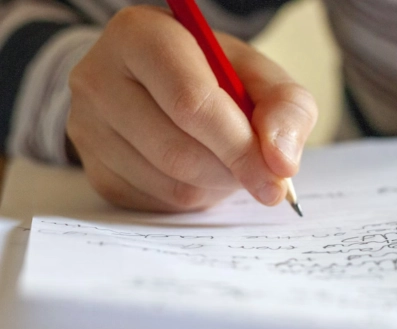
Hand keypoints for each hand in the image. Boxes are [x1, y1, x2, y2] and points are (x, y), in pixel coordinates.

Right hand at [67, 5, 316, 211]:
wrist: (161, 86)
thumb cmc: (214, 76)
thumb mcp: (259, 76)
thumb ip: (286, 108)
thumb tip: (281, 162)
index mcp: (141, 36)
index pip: (191, 103)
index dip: (240, 146)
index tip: (275, 177)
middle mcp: (99, 78)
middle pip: (178, 151)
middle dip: (231, 170)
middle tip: (258, 173)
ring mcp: (88, 128)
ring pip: (169, 183)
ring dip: (214, 185)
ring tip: (225, 161)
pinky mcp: (94, 169)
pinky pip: (155, 202)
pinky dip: (192, 196)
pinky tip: (198, 172)